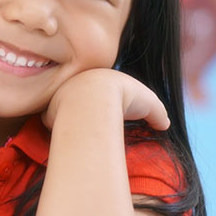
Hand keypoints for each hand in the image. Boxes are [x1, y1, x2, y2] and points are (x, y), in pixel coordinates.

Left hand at [43, 68, 169, 130]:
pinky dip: (61, 130)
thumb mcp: (149, 104)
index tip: (112, 114)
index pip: (102, 90)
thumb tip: (165, 124)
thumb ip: (157, 113)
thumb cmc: (125, 98)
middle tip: (94, 126)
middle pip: (79, 99)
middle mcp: (77, 84)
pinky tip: (70, 138)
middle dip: (85, 111)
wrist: (96, 99)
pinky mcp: (50, 112)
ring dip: (70, 121)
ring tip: (81, 135)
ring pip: (64, 110)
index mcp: (99, 78)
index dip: (108, 102)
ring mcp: (61, 97)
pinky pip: (54, 122)